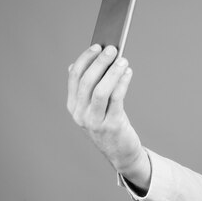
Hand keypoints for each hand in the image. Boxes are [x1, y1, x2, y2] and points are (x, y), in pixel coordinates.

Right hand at [67, 45, 149, 190]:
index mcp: (73, 107)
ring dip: (113, 72)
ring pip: (101, 90)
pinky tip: (128, 73)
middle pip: (87, 81)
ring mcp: (95, 121)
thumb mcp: (93, 108)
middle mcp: (80, 114)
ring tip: (123, 60)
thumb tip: (75, 64)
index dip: (86, 59)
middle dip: (100, 62)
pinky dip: (122, 82)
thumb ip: (86, 89)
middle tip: (112, 49)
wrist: (122, 154)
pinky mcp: (112, 125)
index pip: (75, 77)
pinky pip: (116, 99)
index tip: (97, 46)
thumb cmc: (109, 125)